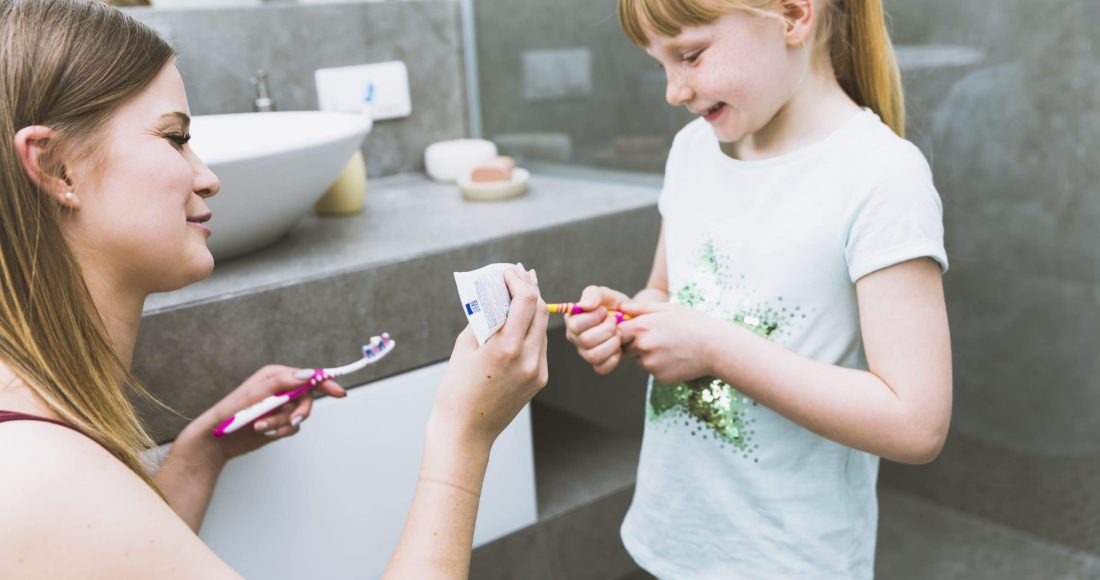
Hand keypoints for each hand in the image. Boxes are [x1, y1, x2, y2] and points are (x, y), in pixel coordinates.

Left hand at [176, 365, 347, 466]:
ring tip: (262, 426)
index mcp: (275, 376)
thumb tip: (308, 374)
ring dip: (282, 423)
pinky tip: (265, 432)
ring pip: (299, 415)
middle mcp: (280, 389)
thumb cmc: (229, 413)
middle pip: (307, 398)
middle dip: (298, 411)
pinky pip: (292, 428)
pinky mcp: (279, 423)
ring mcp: (280, 407)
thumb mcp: (256, 394)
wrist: (216, 440)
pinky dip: (280, 431)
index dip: (325, 383)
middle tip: (292, 421)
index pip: (307, 377)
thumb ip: (283, 383)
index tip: (339, 392)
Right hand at [432, 268, 548, 448]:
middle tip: (517, 274)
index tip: (509, 271)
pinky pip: (540, 345)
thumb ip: (484, 319)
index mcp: (506, 348)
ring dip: (533, 307)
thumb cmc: (456, 390)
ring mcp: (538, 370)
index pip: (527, 301)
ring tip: (520, 291)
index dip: (519, 280)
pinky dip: (531, 328)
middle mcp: (528, 358)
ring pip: (542, 327)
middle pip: (540, 310)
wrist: (466, 432)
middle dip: (529, 288)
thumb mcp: (464, 347)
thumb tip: (495, 296)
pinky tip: (521, 320)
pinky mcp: (540, 379)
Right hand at [563, 285, 632, 374]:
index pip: (575, 325)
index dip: (593, 318)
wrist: (631, 319)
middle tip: (615, 321)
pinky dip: (614, 357)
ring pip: (593, 356)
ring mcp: (585, 353)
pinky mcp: (598, 364)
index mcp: (573, 321)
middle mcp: (576, 338)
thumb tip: (584, 305)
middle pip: (586, 341)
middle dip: (607, 329)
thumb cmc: (613, 305)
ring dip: (612, 343)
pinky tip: (618, 346)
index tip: (605, 310)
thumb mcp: (605, 294)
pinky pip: (602, 368)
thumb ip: (593, 294)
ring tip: (618, 333)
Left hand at [618, 301, 723, 383]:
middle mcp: (642, 347)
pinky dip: (661, 366)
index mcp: (642, 327)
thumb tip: (622, 309)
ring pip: (640, 361)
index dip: (623, 332)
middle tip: (659, 338)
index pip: (617, 332)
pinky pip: (653, 371)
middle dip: (636, 344)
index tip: (634, 330)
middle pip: (626, 348)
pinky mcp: (659, 377)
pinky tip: (677, 357)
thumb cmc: (693, 323)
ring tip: (672, 347)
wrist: (715, 347)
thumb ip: (641, 308)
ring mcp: (650, 364)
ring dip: (649, 356)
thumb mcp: (667, 309)